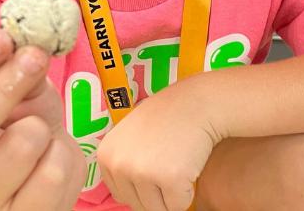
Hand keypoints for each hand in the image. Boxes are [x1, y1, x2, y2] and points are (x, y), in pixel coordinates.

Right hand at [0, 28, 86, 210]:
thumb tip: (27, 43)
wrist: (45, 180)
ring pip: (18, 150)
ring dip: (42, 128)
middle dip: (3, 88)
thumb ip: (19, 69)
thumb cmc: (26, 132)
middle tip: (33, 58)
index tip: (2, 38)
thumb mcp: (22, 94)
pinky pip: (50, 176)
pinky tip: (52, 159)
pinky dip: (63, 157)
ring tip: (42, 131)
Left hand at [97, 78, 222, 210]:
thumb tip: (126, 198)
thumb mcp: (130, 136)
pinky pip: (178, 205)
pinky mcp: (170, 179)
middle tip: (168, 159)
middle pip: (138, 205)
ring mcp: (143, 172)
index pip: (122, 195)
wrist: (197, 103)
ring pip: (158, 209)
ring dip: (172, 193)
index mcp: (106, 155)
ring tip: (177, 161)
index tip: (154, 160)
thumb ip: (123, 164)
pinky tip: (188, 164)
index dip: (142, 184)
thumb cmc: (167, 118)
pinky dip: (188, 192)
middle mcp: (119, 164)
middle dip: (157, 191)